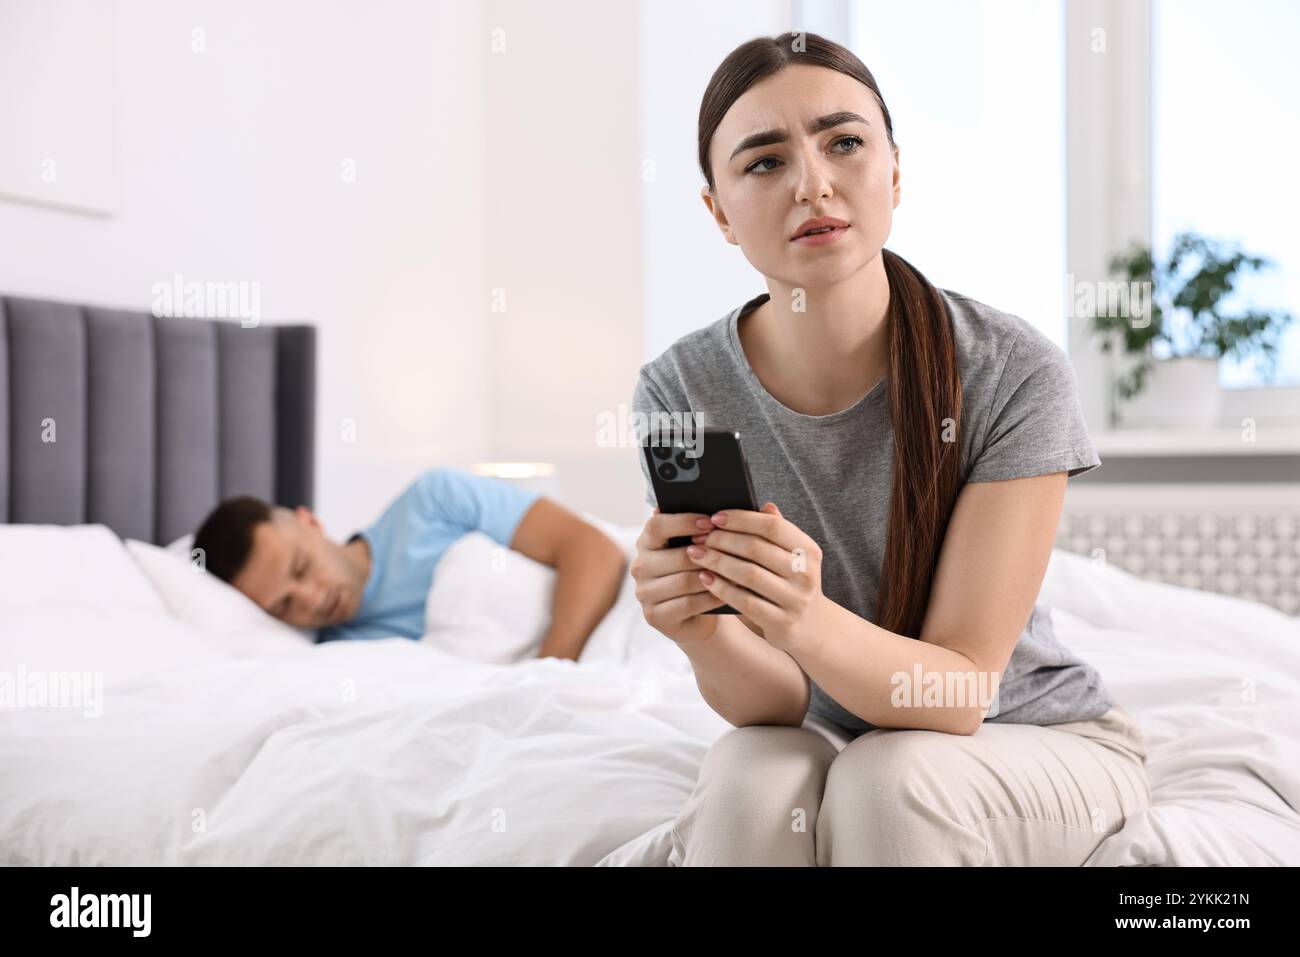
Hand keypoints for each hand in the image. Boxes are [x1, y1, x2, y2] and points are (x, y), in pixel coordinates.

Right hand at [631, 507, 726, 645]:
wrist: (698, 614)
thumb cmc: (705, 572)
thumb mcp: (708, 547)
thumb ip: (725, 525)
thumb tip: (768, 507)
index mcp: (647, 541)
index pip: (656, 525)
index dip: (683, 522)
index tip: (711, 521)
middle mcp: (640, 565)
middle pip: (675, 555)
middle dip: (708, 553)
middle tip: (735, 551)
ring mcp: (644, 593)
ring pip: (684, 580)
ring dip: (714, 576)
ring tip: (739, 572)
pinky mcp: (654, 616)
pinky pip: (687, 603)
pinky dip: (711, 597)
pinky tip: (728, 592)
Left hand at [685, 502, 826, 652]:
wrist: (809, 626)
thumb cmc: (790, 582)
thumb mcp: (790, 556)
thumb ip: (776, 532)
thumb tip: (763, 505)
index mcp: (808, 550)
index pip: (772, 526)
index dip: (741, 519)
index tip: (715, 517)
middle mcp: (805, 573)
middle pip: (757, 549)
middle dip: (723, 540)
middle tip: (699, 536)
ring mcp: (795, 599)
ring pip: (748, 574)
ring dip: (717, 562)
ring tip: (696, 554)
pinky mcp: (781, 622)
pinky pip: (745, 601)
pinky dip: (721, 588)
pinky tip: (704, 578)